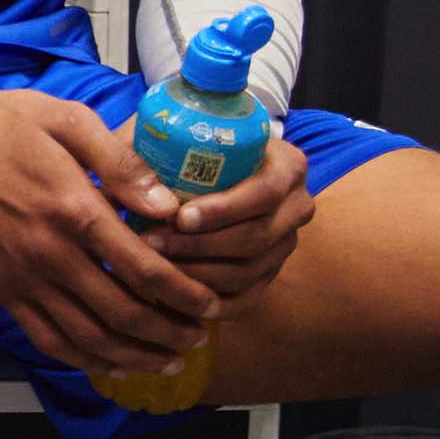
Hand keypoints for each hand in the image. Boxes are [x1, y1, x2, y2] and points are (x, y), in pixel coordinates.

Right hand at [0, 86, 220, 377]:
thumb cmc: (8, 125)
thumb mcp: (71, 121)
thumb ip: (123, 163)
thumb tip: (169, 206)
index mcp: (74, 211)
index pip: (143, 269)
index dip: (184, 294)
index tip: (210, 304)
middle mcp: (49, 254)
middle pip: (122, 313)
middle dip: (168, 332)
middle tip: (198, 337)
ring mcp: (23, 277)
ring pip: (87, 336)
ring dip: (133, 355)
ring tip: (167, 361)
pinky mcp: (2, 289)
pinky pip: (46, 338)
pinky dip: (83, 359)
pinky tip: (112, 364)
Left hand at [146, 130, 314, 313]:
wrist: (193, 170)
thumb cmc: (176, 148)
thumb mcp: (159, 138)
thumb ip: (143, 159)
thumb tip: (150, 203)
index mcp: (287, 165)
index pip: (266, 192)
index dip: (224, 209)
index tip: (179, 217)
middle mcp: (296, 206)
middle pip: (258, 237)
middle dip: (201, 245)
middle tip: (153, 242)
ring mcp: (285, 244)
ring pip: (249, 271)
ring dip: (198, 273)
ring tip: (153, 262)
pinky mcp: (269, 274)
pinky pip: (245, 298)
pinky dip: (208, 300)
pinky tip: (172, 293)